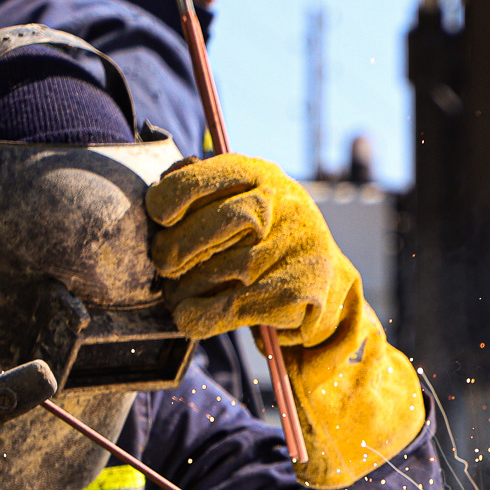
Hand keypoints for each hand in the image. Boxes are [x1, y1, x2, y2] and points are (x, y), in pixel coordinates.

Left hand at [147, 153, 346, 346]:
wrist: (329, 281)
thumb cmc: (269, 237)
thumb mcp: (246, 197)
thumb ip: (206, 188)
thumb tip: (160, 195)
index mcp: (262, 174)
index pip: (208, 177)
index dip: (173, 196)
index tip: (160, 216)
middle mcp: (282, 206)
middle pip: (212, 226)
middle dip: (175, 248)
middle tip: (163, 261)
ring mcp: (292, 249)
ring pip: (218, 271)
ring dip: (184, 288)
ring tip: (175, 292)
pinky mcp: (295, 291)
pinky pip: (228, 308)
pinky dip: (199, 315)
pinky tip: (189, 315)